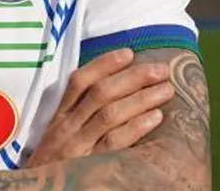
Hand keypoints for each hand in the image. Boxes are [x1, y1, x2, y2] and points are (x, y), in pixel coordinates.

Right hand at [21, 47, 173, 167]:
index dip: (104, 65)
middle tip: (160, 70)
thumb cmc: (52, 166)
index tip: (128, 53)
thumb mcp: (57, 137)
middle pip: (100, 93)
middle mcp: (67, 128)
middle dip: (132, 77)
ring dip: (141, 98)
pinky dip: (136, 127)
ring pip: (110, 114)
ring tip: (166, 90)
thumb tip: (113, 91)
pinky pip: (114, 143)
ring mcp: (77, 147)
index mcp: (59, 117)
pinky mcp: (89, 166)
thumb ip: (76, 116)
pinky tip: (156, 118)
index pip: (79, 82)